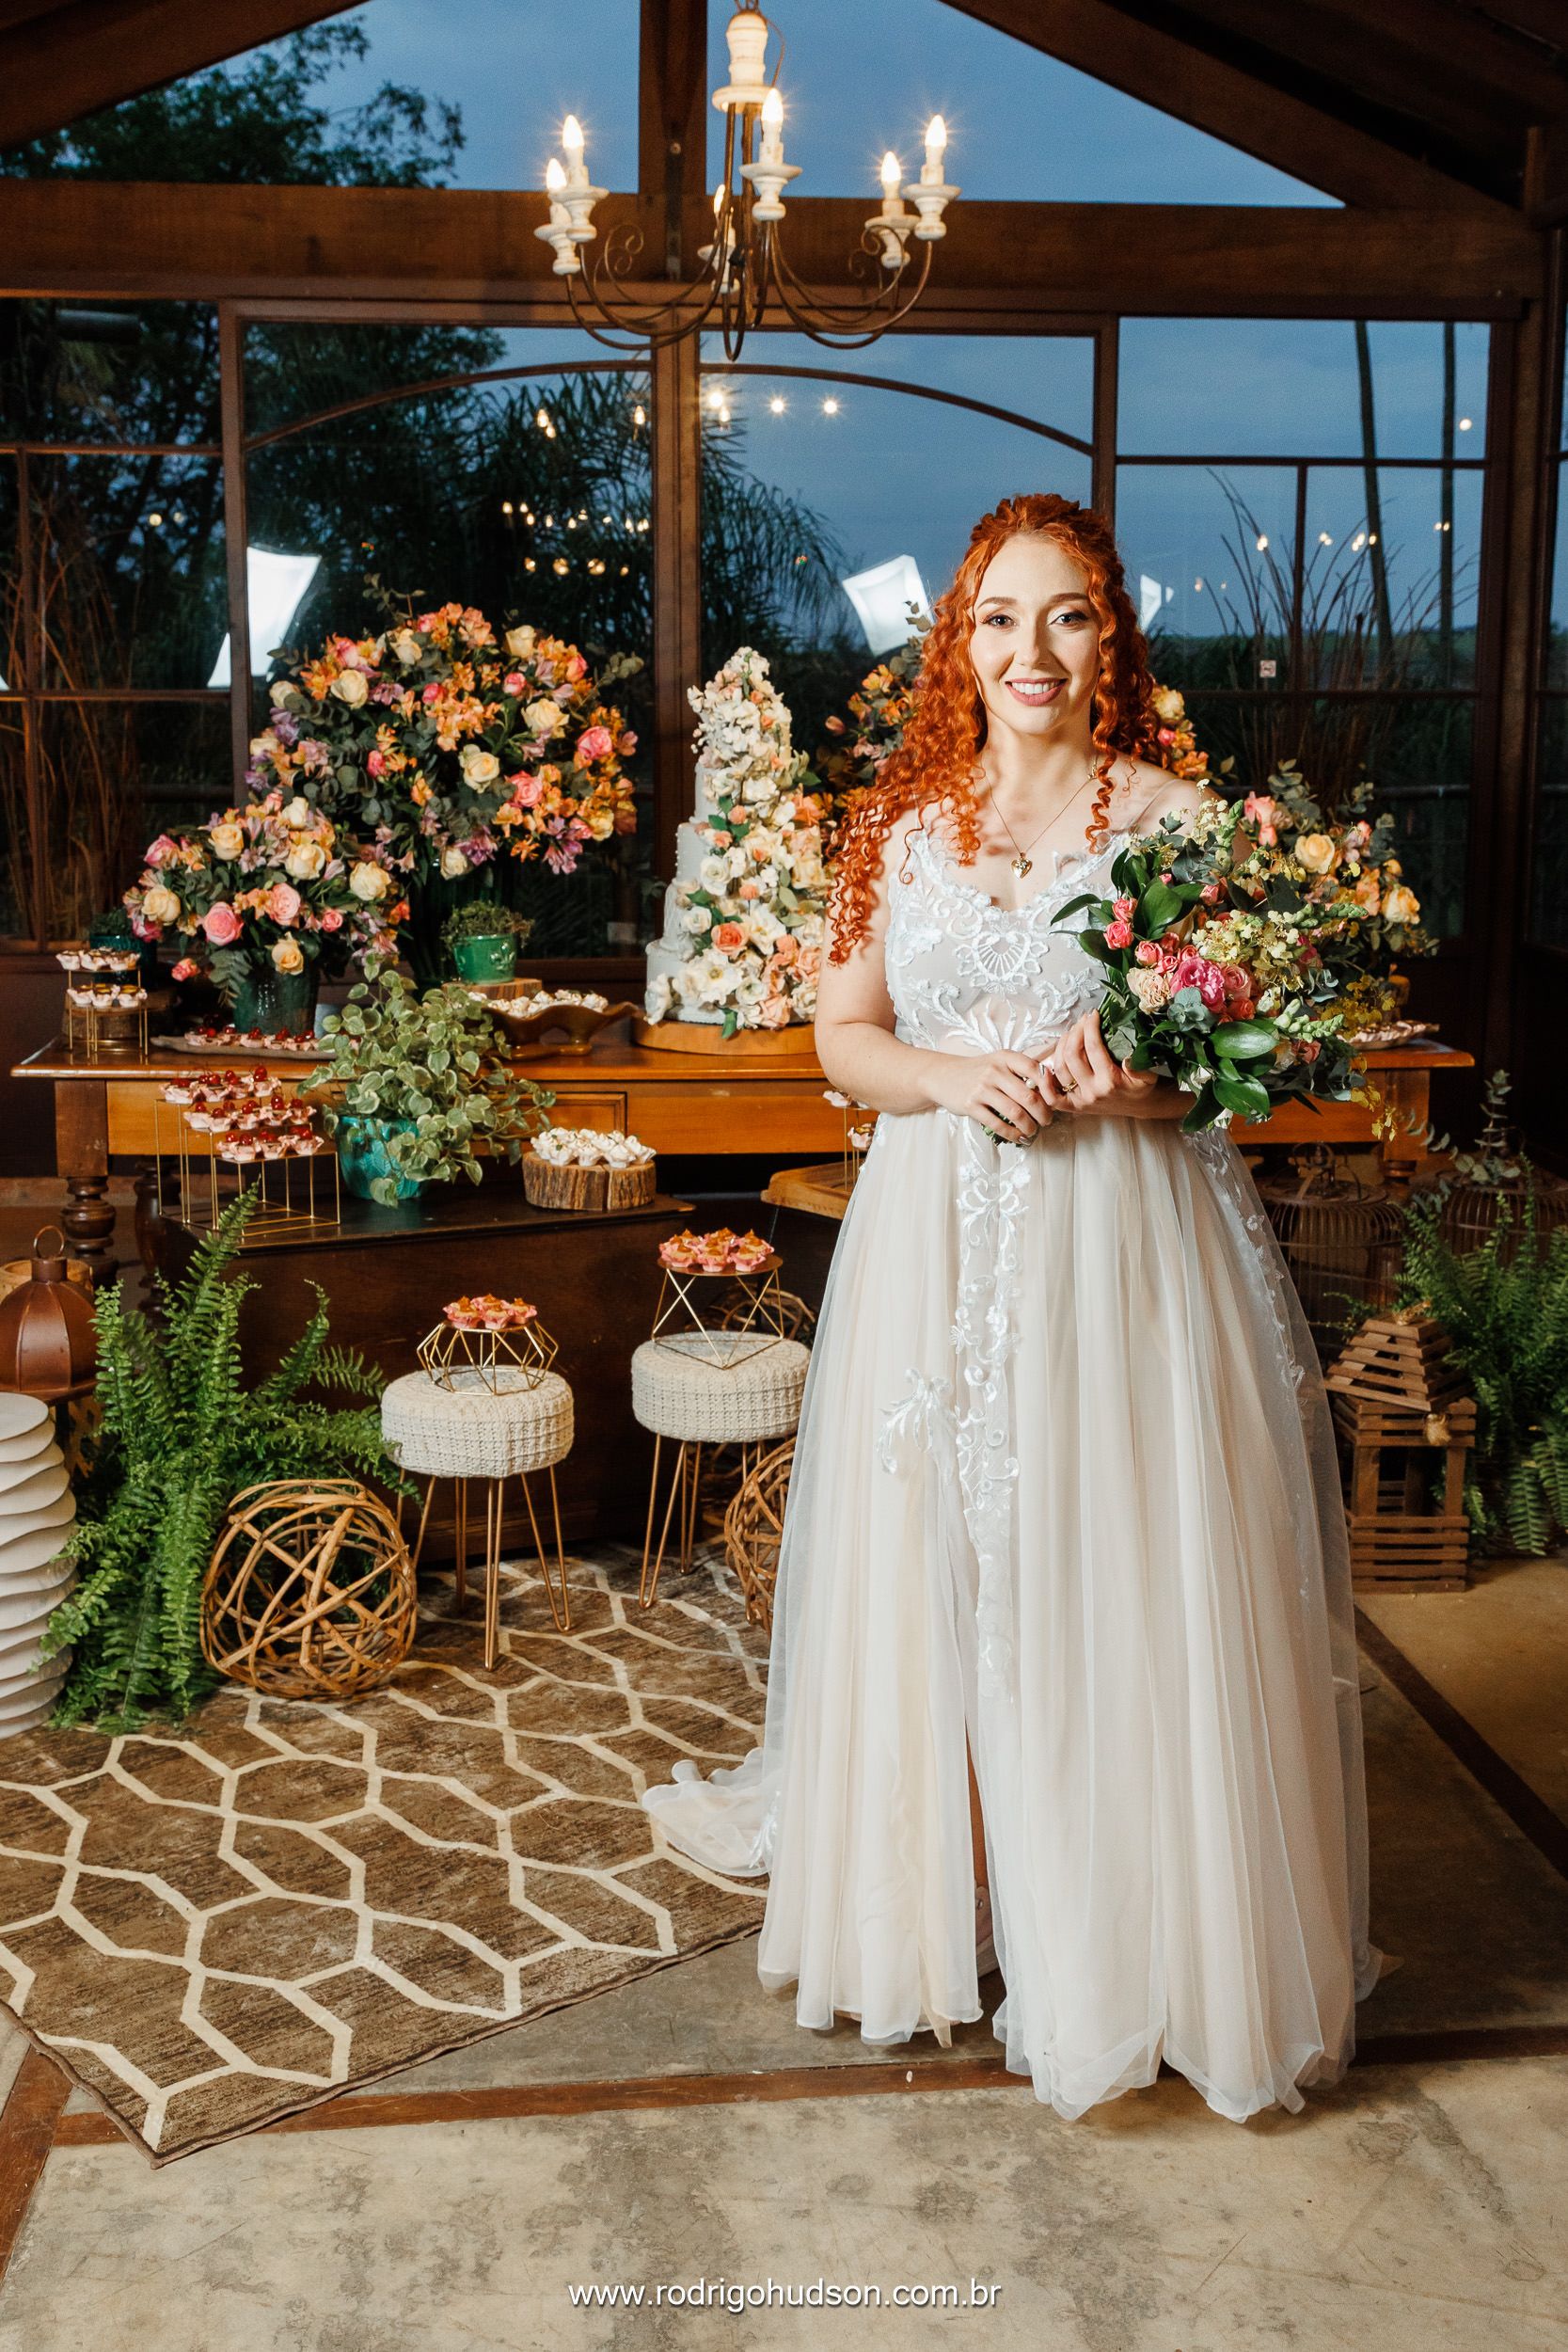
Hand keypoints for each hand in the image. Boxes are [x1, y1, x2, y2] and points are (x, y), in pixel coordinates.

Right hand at [928, 1048, 1054, 1142]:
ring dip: (1029, 1126)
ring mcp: (981, 1088)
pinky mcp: (971, 1105)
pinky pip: (997, 1124)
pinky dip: (1011, 1134)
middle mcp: (994, 1071)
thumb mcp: (998, 1062)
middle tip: (1047, 1121)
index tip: (1054, 1100)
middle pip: (1029, 1097)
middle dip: (1043, 1113)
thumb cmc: (978, 1071)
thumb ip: (1021, 1071)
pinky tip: (1018, 1137)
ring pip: (1015, 1113)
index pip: (1035, 1069)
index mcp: (1005, 1058)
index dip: (1049, 1087)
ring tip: (1033, 1131)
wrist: (943, 1075)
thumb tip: (1050, 1090)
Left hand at [1040, 1008, 1159, 1115]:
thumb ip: (1138, 1066)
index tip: (1093, 1015)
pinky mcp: (1073, 1107)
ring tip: (1071, 1033)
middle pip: (1072, 1055)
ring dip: (1061, 1046)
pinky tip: (1045, 1066)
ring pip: (1060, 1068)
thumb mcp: (1147, 1076)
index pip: (1093, 1048)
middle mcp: (1092, 1091)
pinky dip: (1045, 1082)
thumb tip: (1126, 1057)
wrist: (1139, 1106)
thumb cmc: (1141, 1086)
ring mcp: (1080, 1099)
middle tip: (1082, 1021)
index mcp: (1110, 1081)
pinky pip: (1052, 1097)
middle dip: (1075, 1032)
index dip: (1090, 1027)